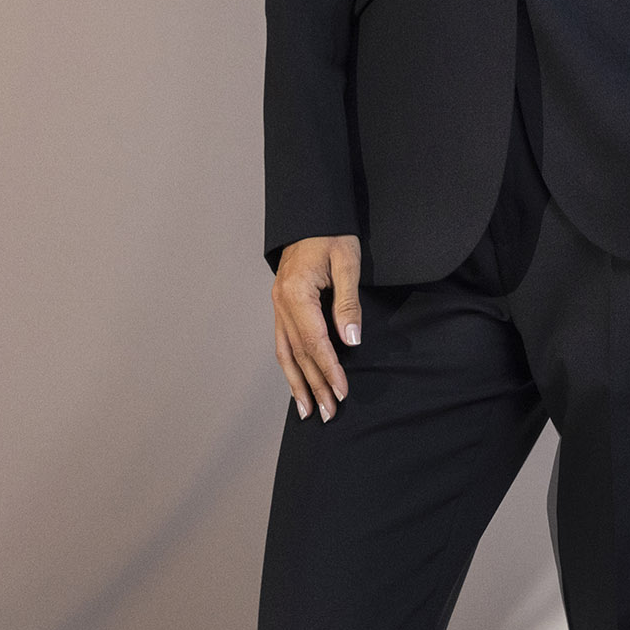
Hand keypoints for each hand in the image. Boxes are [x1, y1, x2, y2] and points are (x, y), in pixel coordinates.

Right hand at [271, 235, 360, 421]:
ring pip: (285, 353)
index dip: (329, 369)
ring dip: (297, 384)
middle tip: (329, 413)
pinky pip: (282, 343)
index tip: (342, 391)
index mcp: (296, 293)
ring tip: (307, 410)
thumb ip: (347, 302)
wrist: (310, 216)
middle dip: (315, 385)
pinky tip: (297, 383)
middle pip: (299, 353)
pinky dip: (290, 367)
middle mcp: (281, 303)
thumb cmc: (331, 234)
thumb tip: (351, 340)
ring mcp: (278, 306)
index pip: (314, 341)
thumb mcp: (347, 262)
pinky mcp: (281, 306)